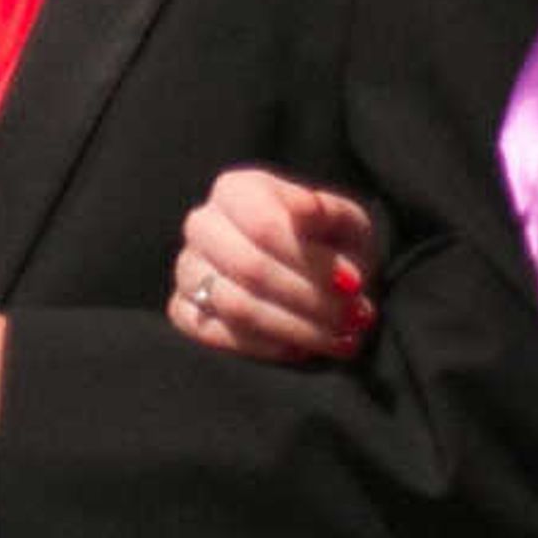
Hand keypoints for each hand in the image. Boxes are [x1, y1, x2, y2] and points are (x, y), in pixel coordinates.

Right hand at [168, 168, 375, 361]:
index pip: (265, 226)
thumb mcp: (344, 222)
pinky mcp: (183, 309)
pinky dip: (265, 346)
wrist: (310, 278)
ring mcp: (187, 268)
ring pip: (235, 306)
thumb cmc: (329, 245)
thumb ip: (329, 212)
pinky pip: (214, 334)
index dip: (311, 260)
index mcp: (237, 190)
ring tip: (339, 338)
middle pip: (249, 268)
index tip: (354, 284)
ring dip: (296, 328)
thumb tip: (305, 209)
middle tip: (353, 318)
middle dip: (309, 300)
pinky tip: (301, 347)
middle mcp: (203, 224)